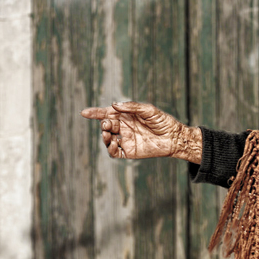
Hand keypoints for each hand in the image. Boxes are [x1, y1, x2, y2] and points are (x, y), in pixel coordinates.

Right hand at [80, 101, 201, 161]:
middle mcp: (124, 127)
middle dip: (103, 125)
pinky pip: (115, 152)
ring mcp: (126, 140)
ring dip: (104, 137)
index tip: (84, 113)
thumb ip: (131, 107)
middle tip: (107, 125)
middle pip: (107, 125)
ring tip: (108, 134)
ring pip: (108, 139)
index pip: (107, 114)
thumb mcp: (148, 110)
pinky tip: (112, 145)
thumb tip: (114, 105)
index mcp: (126, 116)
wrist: (174, 137)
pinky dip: (110, 150)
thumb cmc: (163, 121)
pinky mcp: (129, 152)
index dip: (95, 113)